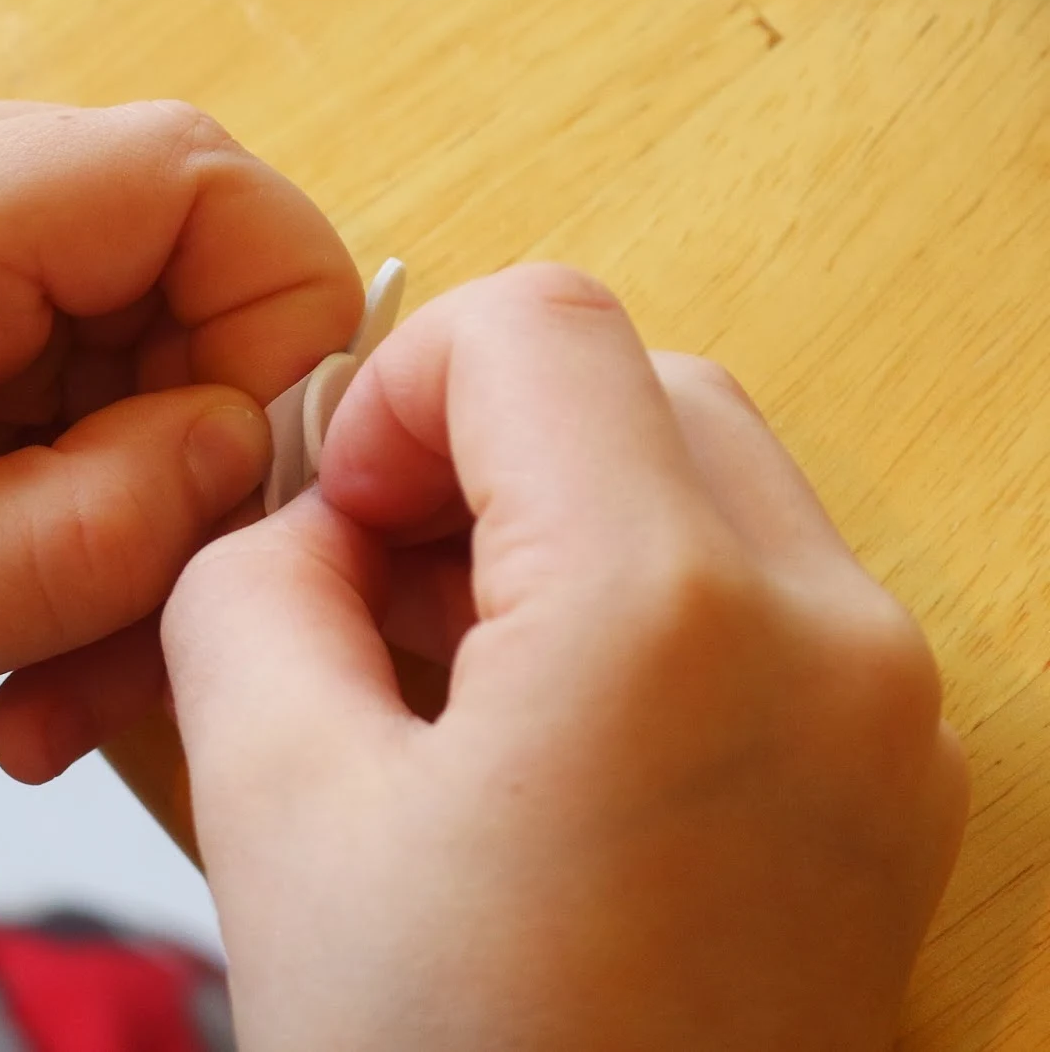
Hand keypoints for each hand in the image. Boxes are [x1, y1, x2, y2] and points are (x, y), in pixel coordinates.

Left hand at [0, 87, 359, 798]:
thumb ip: (84, 536)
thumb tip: (246, 448)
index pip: (196, 183)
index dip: (279, 328)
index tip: (253, 493)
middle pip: (181, 269)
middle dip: (200, 460)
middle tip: (134, 631)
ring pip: (134, 346)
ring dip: (129, 511)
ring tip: (41, 664)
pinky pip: (65, 384)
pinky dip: (71, 507)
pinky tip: (4, 615)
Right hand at [162, 265, 968, 1049]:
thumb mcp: (276, 805)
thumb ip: (246, 588)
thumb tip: (293, 521)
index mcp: (664, 614)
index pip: (536, 326)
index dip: (400, 387)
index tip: (334, 514)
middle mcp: (826, 636)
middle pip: (632, 384)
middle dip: (476, 454)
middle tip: (372, 591)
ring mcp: (883, 710)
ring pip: (698, 476)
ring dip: (551, 524)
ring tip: (443, 678)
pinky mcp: (886, 772)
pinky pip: (753, 589)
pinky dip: (631, 601)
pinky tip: (536, 734)